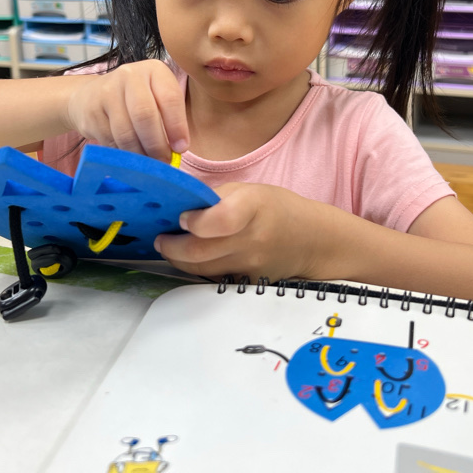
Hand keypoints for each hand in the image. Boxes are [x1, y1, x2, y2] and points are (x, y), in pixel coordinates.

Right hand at [65, 60, 188, 161]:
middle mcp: (130, 75)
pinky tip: (129, 157)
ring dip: (139, 154)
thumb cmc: (135, 100)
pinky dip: (123, 154)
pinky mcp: (91, 110)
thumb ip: (170, 117)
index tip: (181, 148)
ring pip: (126, 132)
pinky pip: (110, 140)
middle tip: (163, 162)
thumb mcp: (157, 97)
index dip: (177, 126)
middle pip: (145, 115)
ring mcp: (107, 91)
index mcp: (154, 70)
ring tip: (147, 164)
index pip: (170, 98)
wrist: (90, 96)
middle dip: (157, 144)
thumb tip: (178, 150)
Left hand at [155, 182, 322, 279]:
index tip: (181, 218)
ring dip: (179, 260)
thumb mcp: (248, 190)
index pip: (220, 221)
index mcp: (253, 207)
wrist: (311, 240)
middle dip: (171, 247)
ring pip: (202, 269)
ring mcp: (251, 266)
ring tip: (171, 247)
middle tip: (161, 239)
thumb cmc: (276, 208)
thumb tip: (176, 204)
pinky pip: (214, 278)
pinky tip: (193, 258)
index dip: (195, 222)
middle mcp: (252, 239)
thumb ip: (214, 197)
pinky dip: (198, 269)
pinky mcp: (248, 283)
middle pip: (201, 251)